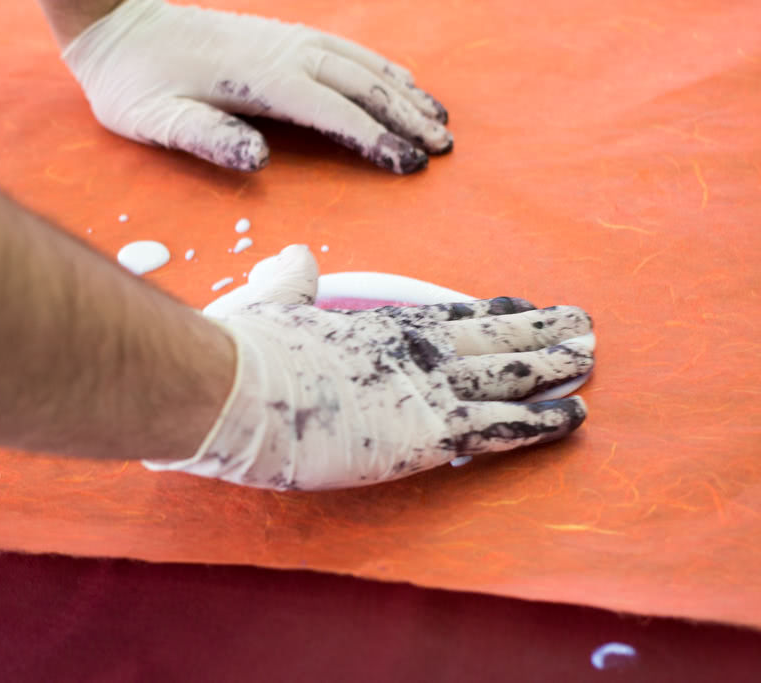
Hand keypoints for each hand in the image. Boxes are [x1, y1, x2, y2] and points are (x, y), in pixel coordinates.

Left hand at [62, 0, 451, 173]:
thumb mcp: (157, 120)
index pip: (334, 112)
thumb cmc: (133, 84)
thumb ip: (208, 137)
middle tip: (444, 147)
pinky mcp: (280, 37)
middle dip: (406, 117)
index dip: (375, 139)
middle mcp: (283, 52)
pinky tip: (397, 81)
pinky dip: (380, 66)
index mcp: (260, 78)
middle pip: (361, 83)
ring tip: (439, 117)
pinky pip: (345, 49)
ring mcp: (285, 39)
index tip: (409, 164)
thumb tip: (260, 160)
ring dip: (403, 90)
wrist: (117, 28)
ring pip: (361, 62)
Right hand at [145, 246, 594, 489]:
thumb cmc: (244, 351)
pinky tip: (575, 416)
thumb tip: (296, 258)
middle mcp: (414, 350)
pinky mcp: (430, 433)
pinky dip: (542, 422)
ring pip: (510, 374)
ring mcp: (427, 389)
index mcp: (377, 323)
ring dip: (554, 367)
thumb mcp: (271, 306)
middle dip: (539, 330)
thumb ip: (292, 283)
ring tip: (590, 357)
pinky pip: (503, 427)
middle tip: (580, 324)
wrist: (233, 387)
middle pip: (492, 336)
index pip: (449, 316)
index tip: (521, 305)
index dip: (490, 313)